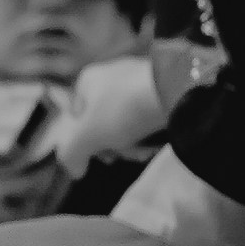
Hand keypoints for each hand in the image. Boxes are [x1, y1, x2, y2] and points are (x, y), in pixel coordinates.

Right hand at [52, 49, 174, 171]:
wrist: (172, 91)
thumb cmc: (121, 112)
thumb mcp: (87, 138)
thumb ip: (72, 155)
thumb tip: (76, 170)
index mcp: (88, 80)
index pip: (77, 116)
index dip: (86, 141)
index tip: (103, 157)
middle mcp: (110, 74)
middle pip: (104, 121)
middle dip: (114, 144)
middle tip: (127, 155)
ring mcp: (139, 77)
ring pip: (128, 120)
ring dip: (134, 142)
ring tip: (146, 151)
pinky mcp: (163, 84)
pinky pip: (149, 112)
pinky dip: (151, 130)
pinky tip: (158, 141)